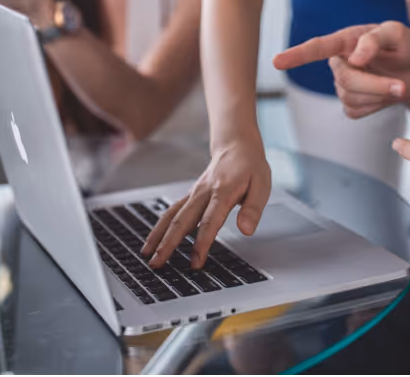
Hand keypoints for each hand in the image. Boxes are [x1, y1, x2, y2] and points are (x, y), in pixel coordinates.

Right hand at [142, 138, 271, 268]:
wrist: (236, 145)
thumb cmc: (250, 166)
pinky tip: (153, 240)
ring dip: (158, 236)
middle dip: (168, 244)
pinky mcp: (191, 196)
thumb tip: (246, 230)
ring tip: (147, 255)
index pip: (209, 221)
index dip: (202, 242)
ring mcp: (194, 194)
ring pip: (172, 216)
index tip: (196, 262)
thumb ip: (253, 209)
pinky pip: (172, 212)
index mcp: (223, 192)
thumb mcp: (262, 185)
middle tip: (157, 264)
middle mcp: (204, 193)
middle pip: (182, 220)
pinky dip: (160, 227)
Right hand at [274, 22, 409, 118]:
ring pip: (351, 98)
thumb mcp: (398, 34)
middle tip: (401, 86)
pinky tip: (383, 96)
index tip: (276, 62)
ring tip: (397, 85)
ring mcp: (342, 85)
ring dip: (379, 95)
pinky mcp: (350, 104)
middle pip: (345, 80)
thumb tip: (355, 58)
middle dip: (375, 85)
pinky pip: (356, 111)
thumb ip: (376, 39)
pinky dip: (376, 106)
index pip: (317, 48)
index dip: (296, 56)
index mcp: (346, 40)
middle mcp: (339, 62)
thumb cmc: (404, 48)